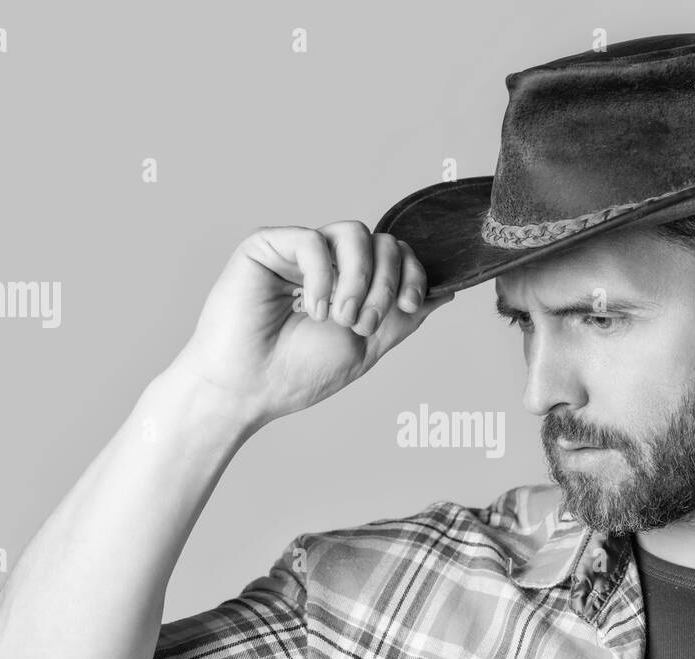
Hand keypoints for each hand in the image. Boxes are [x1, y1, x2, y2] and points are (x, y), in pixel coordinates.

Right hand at [171, 220, 454, 427]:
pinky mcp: (265, 246)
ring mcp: (296, 252)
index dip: (411, 272)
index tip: (408, 305)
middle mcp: (325, 262)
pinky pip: (312, 240)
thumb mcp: (367, 346)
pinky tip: (311, 310)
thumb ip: (404, 317)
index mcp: (349, 283)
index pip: (395, 254)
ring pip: (352, 232)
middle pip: (380, 240)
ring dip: (359, 278)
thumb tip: (446, 292)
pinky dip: (322, 277)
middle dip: (385, 282)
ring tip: (341, 317)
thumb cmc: (298, 374)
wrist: (249, 390)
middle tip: (363, 323)